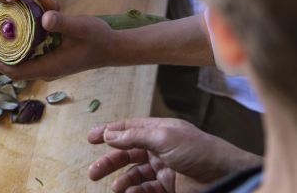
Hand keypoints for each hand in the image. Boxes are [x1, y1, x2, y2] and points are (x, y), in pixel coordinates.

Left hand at [0, 10, 116, 79]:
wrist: (113, 48)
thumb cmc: (98, 38)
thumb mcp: (80, 27)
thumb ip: (62, 22)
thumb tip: (44, 17)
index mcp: (50, 66)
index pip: (16, 72)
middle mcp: (47, 69)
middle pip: (15, 68)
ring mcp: (50, 65)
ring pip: (22, 62)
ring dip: (9, 50)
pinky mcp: (54, 58)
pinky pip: (31, 56)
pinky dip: (21, 46)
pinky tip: (18, 29)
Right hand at [87, 118, 261, 191]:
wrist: (226, 176)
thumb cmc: (200, 150)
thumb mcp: (164, 137)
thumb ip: (135, 136)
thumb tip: (110, 134)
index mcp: (158, 131)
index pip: (128, 129)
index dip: (108, 132)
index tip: (90, 138)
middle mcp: (159, 148)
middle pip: (128, 153)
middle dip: (110, 161)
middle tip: (93, 172)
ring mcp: (164, 168)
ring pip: (135, 174)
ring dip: (122, 180)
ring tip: (114, 187)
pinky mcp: (170, 187)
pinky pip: (147, 189)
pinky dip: (136, 191)